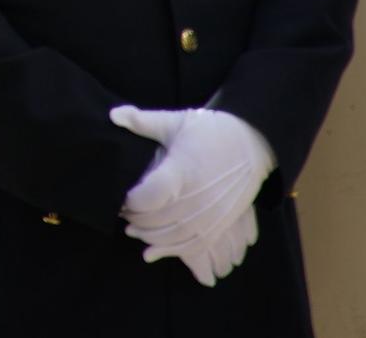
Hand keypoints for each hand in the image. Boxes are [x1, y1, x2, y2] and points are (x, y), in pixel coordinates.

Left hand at [111, 106, 273, 286]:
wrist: (253, 143)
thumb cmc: (211, 131)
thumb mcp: (177, 122)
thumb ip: (142, 121)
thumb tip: (112, 114)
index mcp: (182, 171)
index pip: (148, 197)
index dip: (130, 201)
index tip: (122, 197)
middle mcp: (196, 197)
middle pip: (156, 220)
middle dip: (135, 219)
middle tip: (124, 213)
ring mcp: (210, 214)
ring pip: (173, 236)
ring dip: (150, 237)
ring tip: (134, 230)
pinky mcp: (220, 223)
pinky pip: (194, 246)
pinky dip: (173, 250)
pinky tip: (155, 249)